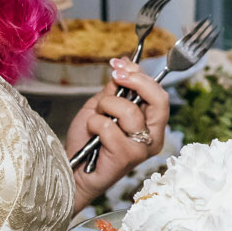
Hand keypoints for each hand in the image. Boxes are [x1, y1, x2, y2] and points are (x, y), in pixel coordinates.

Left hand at [62, 58, 168, 212]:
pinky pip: (108, 127)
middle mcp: (153, 137)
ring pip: (129, 111)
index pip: (159, 94)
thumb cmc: (89, 140)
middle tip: (116, 75)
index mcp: (152, 124)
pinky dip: (94, 124)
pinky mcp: (126, 158)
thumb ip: (116, 88)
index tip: (119, 64)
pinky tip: (91, 134)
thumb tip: (125, 63)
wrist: (72, 168)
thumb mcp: (103, 106)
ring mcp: (142, 149)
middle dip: (135, 81)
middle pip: (158, 99)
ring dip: (105, 107)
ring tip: (95, 118)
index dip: (141, 75)